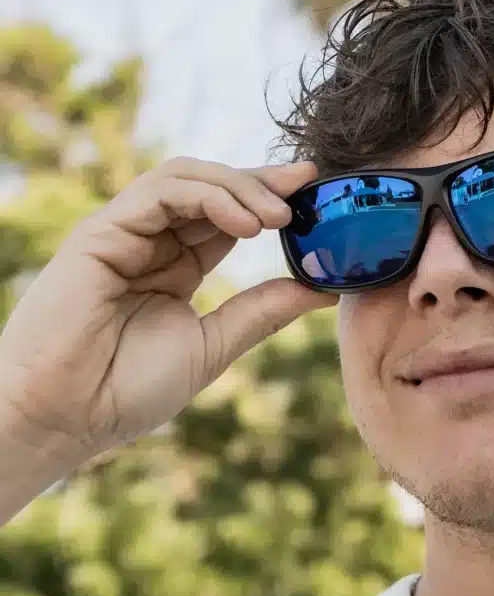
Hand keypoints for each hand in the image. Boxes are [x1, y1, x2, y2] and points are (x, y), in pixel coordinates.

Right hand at [0, 157, 335, 461]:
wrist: (65, 417)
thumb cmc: (128, 390)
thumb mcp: (214, 345)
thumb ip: (264, 311)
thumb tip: (325, 289)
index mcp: (177, 268)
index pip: (230, 218)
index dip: (271, 201)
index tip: (317, 195)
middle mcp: (151, 242)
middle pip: (213, 189)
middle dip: (264, 182)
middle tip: (309, 186)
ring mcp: (125, 233)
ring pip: (188, 178)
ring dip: (241, 188)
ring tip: (280, 217)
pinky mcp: (101, 230)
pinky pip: (160, 191)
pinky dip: (209, 197)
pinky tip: (246, 224)